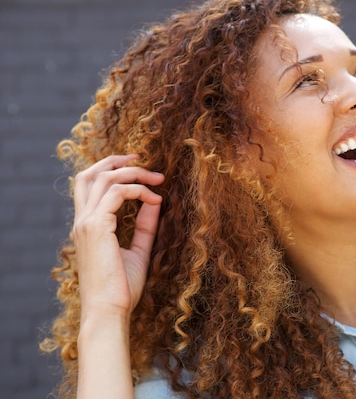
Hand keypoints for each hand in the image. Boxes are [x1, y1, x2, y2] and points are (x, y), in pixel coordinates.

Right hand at [72, 154, 163, 319]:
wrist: (110, 310)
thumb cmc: (122, 288)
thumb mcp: (138, 250)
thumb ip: (145, 226)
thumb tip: (155, 202)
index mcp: (87, 226)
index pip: (90, 186)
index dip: (112, 171)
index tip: (142, 172)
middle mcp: (82, 221)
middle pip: (89, 174)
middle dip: (116, 161)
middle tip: (142, 159)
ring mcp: (86, 223)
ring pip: (104, 178)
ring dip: (133, 173)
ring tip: (158, 178)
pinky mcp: (96, 227)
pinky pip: (116, 193)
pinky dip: (138, 191)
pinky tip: (155, 199)